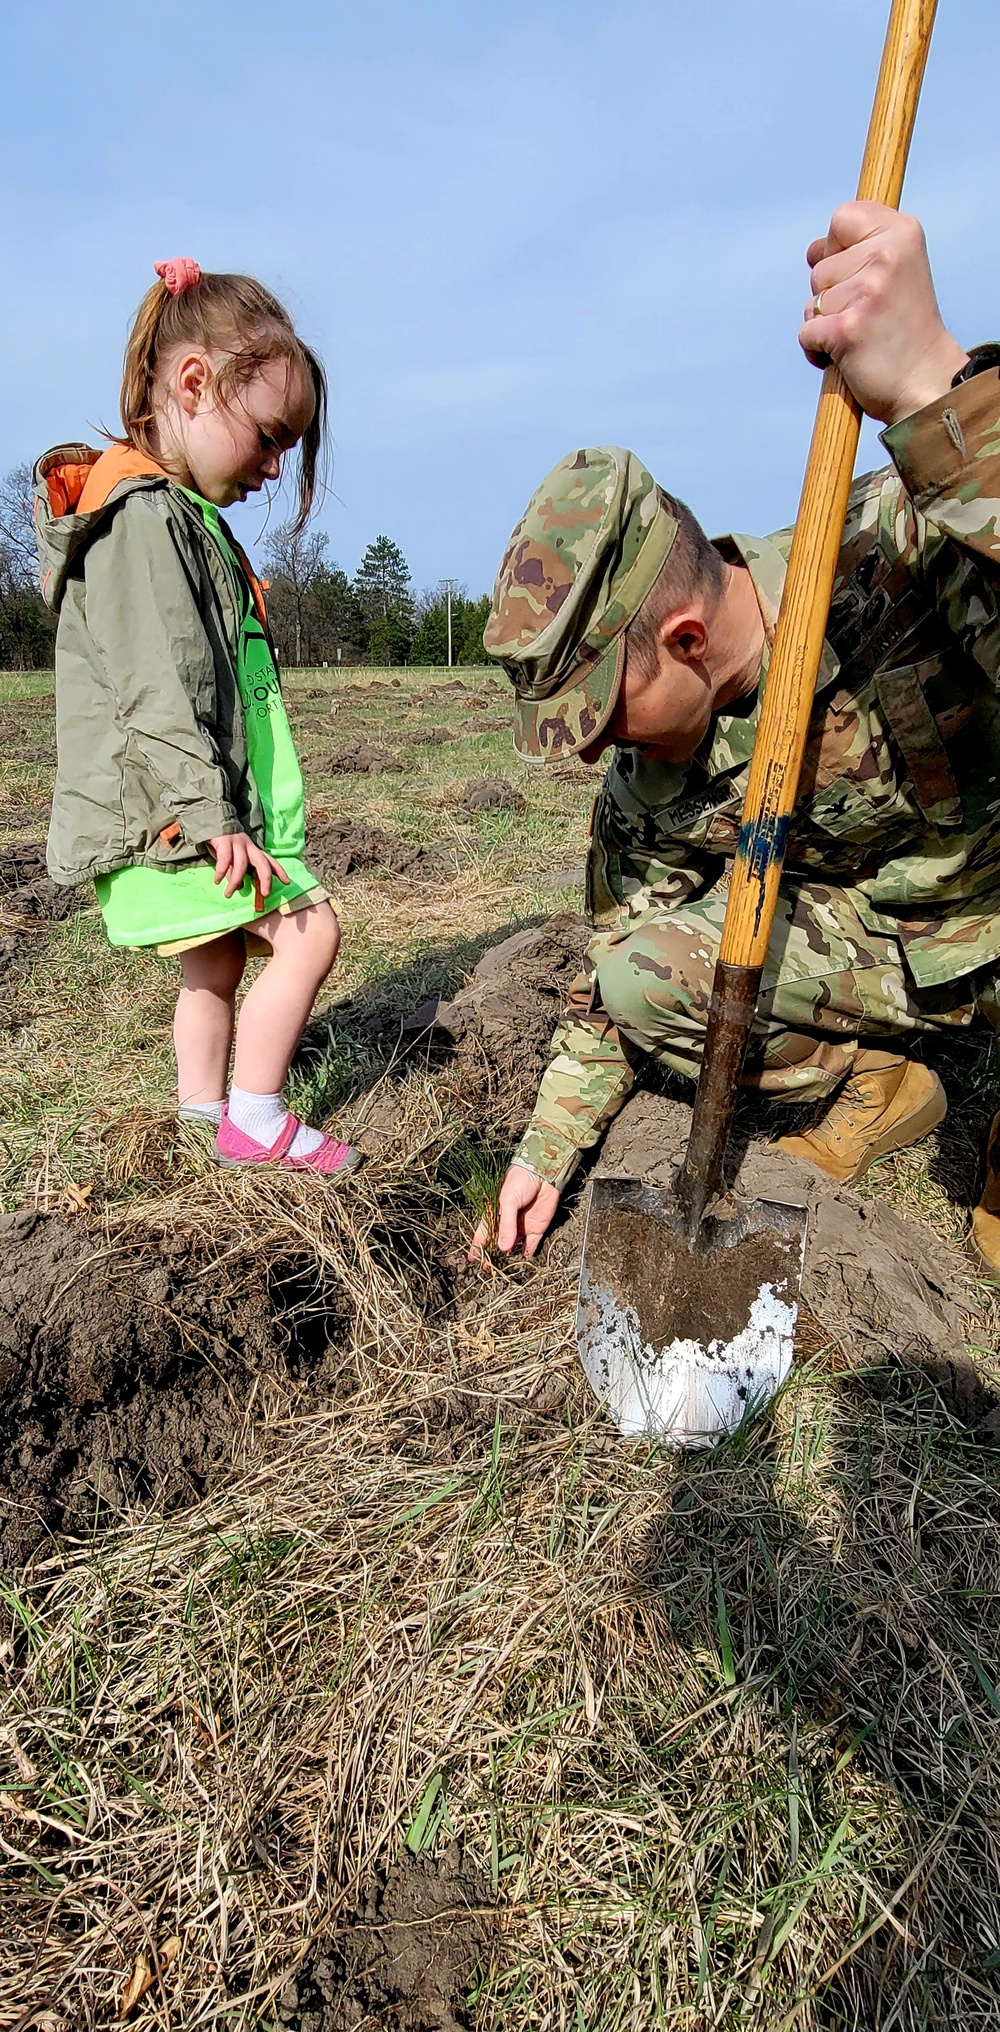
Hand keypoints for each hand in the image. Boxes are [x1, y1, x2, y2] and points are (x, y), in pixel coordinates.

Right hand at [208, 833, 289, 901]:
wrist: (211, 823)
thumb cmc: (225, 845)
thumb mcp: (234, 858)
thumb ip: (237, 871)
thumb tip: (239, 887)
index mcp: (253, 850)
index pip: (270, 860)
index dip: (279, 871)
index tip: (287, 882)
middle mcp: (249, 846)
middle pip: (262, 862)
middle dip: (266, 879)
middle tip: (265, 894)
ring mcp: (237, 843)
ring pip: (242, 865)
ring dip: (235, 881)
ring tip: (228, 894)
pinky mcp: (224, 841)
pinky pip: (225, 860)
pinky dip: (221, 872)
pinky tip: (217, 881)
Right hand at [468, 1162, 561, 1262]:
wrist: (543, 1173)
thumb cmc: (520, 1181)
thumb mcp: (508, 1201)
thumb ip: (506, 1225)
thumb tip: (502, 1248)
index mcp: (496, 1213)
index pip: (484, 1233)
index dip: (477, 1246)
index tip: (472, 1259)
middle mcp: (508, 1222)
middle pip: (498, 1243)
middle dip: (492, 1255)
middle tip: (488, 1269)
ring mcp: (522, 1227)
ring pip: (513, 1247)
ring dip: (508, 1257)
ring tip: (503, 1270)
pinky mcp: (537, 1229)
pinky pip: (531, 1245)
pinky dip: (526, 1254)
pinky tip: (522, 1262)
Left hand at [799, 201, 967, 424]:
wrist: (927, 383)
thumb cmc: (905, 331)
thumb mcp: (895, 272)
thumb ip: (857, 251)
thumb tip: (813, 249)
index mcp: (903, 232)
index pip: (842, 217)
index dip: (838, 248)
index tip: (860, 273)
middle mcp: (887, 255)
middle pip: (819, 268)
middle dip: (832, 296)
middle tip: (871, 316)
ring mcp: (867, 292)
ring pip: (811, 303)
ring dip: (826, 325)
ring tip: (862, 337)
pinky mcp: (847, 329)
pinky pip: (806, 333)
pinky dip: (818, 351)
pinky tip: (849, 357)